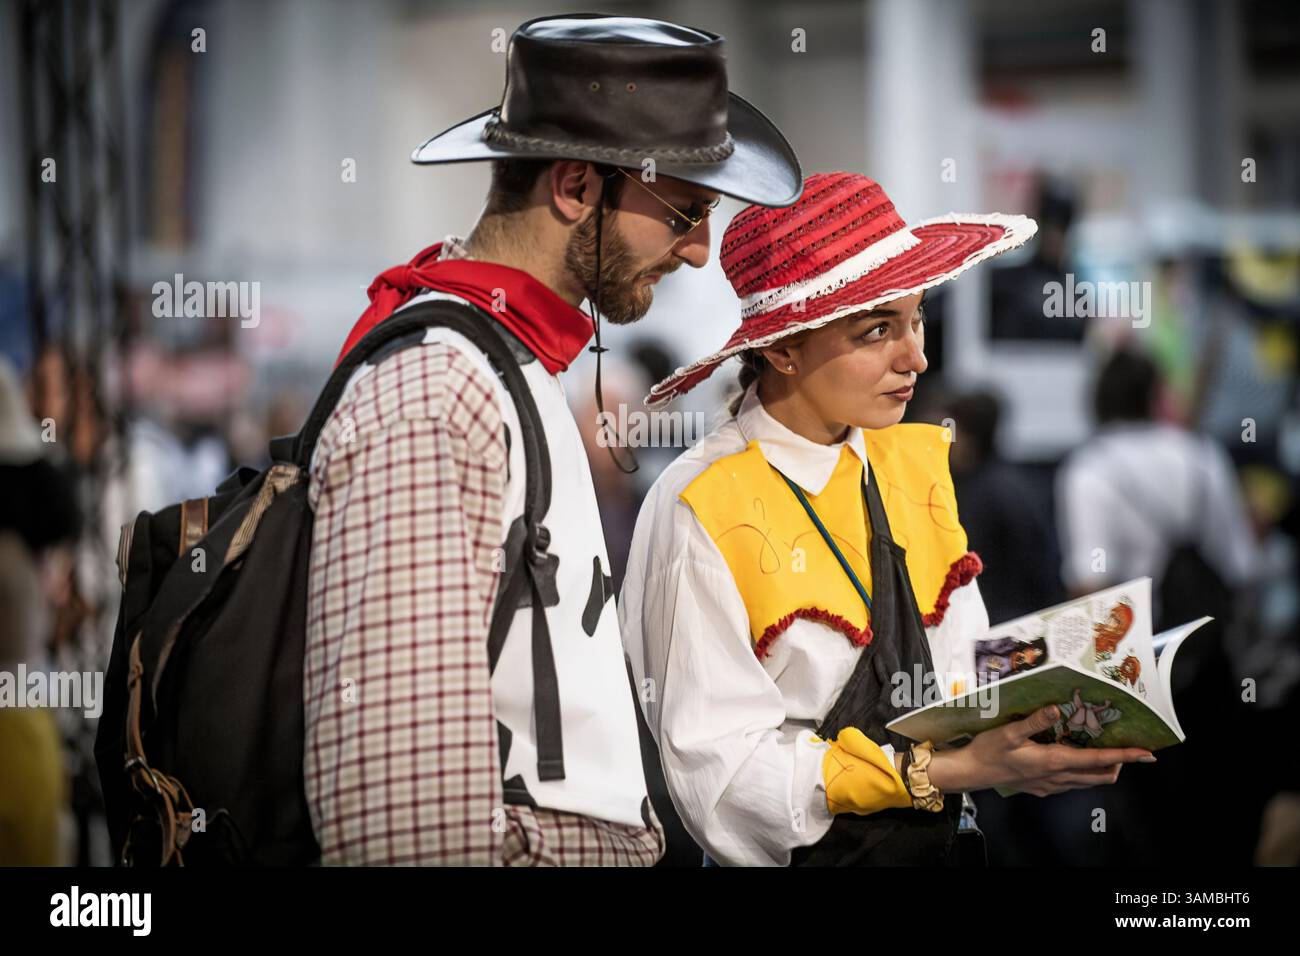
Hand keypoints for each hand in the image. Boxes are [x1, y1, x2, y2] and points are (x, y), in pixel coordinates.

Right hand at [926, 705, 1155, 796]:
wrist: (971, 772)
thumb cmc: (988, 750)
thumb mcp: (1008, 732)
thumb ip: (1034, 720)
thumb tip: (1055, 709)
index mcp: (1054, 761)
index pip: (1099, 760)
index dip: (1125, 757)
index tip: (1147, 754)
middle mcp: (1058, 777)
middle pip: (1100, 775)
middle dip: (1119, 763)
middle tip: (1128, 748)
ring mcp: (1050, 785)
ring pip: (1088, 782)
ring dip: (1102, 769)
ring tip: (1107, 752)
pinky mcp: (1042, 788)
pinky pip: (1072, 783)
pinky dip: (1083, 773)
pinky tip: (1074, 760)